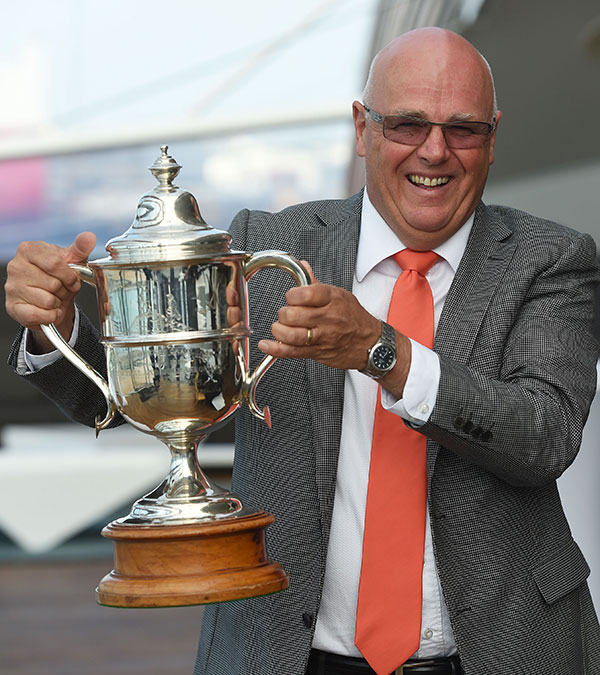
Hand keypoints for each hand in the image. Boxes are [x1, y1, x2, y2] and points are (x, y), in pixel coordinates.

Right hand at [5, 232, 96, 352]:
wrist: (51, 299)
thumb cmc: (59, 277)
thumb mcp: (72, 260)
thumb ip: (80, 248)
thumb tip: (89, 237)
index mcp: (29, 249)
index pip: (54, 263)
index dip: (69, 276)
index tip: (73, 280)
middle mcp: (16, 266)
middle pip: (53, 283)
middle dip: (65, 290)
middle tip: (63, 290)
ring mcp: (12, 287)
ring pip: (48, 300)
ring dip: (58, 303)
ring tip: (55, 298)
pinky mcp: (13, 307)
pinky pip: (40, 314)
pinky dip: (52, 315)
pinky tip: (50, 309)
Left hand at [257, 261, 382, 370]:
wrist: (371, 344)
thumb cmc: (355, 319)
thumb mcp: (339, 295)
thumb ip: (315, 284)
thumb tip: (302, 266)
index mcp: (332, 299)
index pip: (305, 293)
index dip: (291, 295)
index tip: (291, 298)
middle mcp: (327, 317)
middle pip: (294, 315)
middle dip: (283, 313)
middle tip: (287, 314)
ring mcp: (322, 336)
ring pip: (291, 334)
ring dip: (279, 330)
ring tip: (280, 327)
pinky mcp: (318, 352)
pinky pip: (292, 352)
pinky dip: (276, 349)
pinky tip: (267, 345)